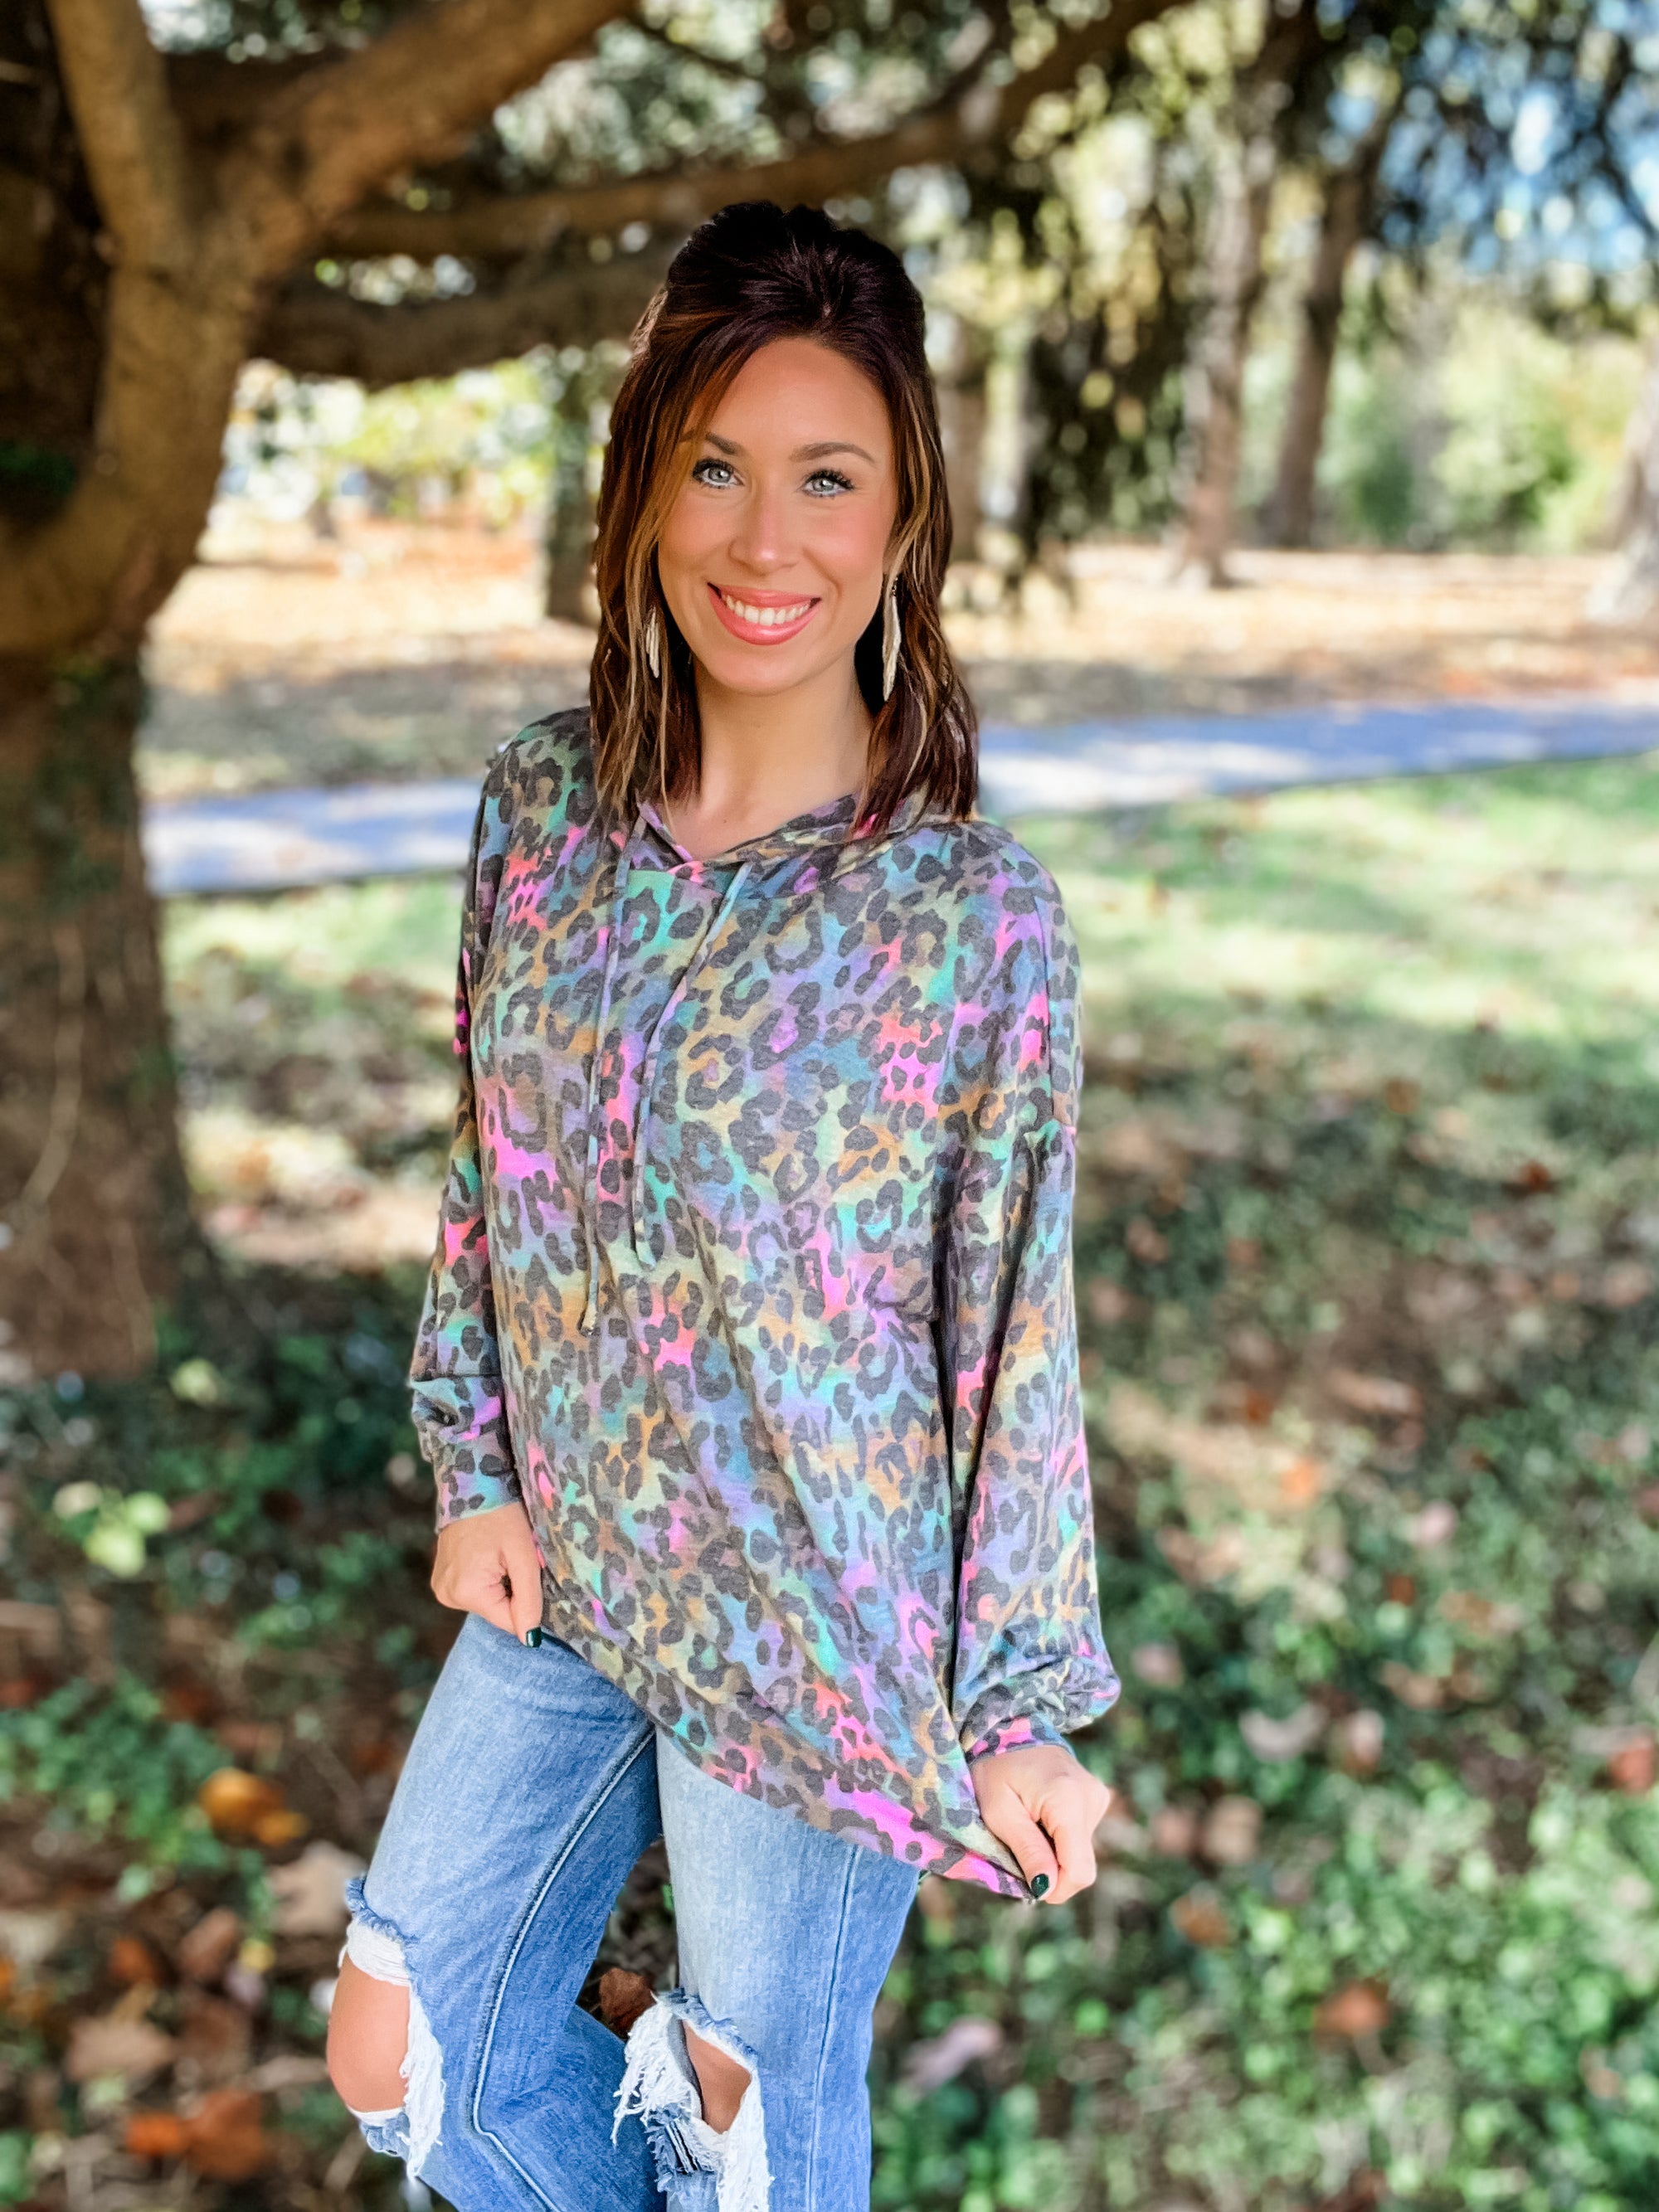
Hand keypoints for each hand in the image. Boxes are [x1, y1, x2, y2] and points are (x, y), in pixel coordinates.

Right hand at [430, 1500, 545, 1642]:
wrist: (472, 1482)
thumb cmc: (502, 1515)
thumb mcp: (524, 1555)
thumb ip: (528, 1599)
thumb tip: (529, 1640)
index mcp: (467, 1592)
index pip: (510, 1621)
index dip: (528, 1601)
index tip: (530, 1572)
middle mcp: (448, 1595)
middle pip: (497, 1611)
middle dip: (512, 1590)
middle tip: (513, 1557)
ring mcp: (442, 1587)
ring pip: (487, 1601)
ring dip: (500, 1583)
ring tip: (498, 1552)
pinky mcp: (441, 1579)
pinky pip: (474, 1590)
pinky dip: (487, 1578)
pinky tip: (487, 1554)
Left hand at [970, 1742, 1112, 1904]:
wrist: (1005, 1727)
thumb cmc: (993, 1768)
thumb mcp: (999, 1812)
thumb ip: (1027, 1851)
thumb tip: (1047, 1890)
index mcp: (1068, 1800)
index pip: (1079, 1870)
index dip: (1055, 1888)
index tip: (1027, 1882)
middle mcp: (1091, 1796)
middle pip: (1081, 1864)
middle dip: (1051, 1870)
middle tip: (1017, 1848)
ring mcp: (1096, 1795)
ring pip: (1080, 1852)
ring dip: (1053, 1852)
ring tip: (1025, 1824)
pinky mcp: (1095, 1796)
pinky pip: (1080, 1835)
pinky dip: (1058, 1838)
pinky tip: (1038, 1817)